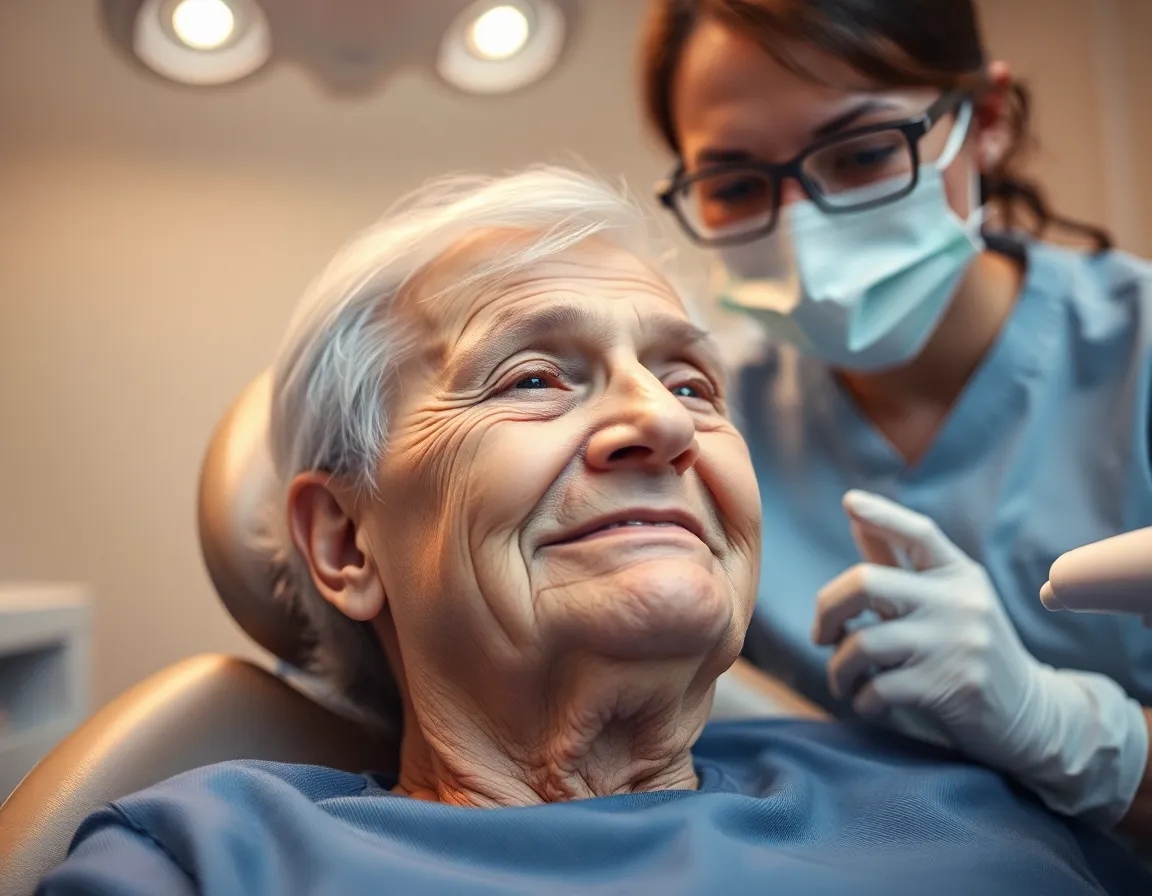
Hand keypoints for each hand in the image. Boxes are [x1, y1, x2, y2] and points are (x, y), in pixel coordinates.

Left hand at [812, 490, 1147, 826]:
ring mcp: (958, 644)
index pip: (920, 532)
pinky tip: (865, 702)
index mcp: (959, 575)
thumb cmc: (969, 650)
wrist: (1032, 715)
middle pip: (867, 583)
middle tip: (821, 634)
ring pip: (864, 643)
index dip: (882, 515)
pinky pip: (877, 689)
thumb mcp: (946, 602)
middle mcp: (960, 602)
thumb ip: (899, 565)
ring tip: (842, 678)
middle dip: (827, 608)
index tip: (849, 502)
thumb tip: (856, 520)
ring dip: (838, 667)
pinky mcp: (954, 688)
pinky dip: (859, 699)